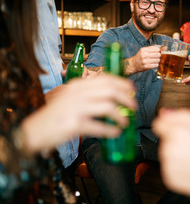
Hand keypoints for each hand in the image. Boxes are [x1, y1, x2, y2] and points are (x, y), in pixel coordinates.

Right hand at [21, 74, 137, 153]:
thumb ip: (87, 95)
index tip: (132, 89)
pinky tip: (116, 133)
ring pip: (108, 107)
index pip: (105, 79)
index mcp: (77, 85)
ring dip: (121, 115)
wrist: (34, 131)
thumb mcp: (70, 99)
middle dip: (127, 98)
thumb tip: (112, 99)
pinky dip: (111, 130)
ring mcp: (76, 108)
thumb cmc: (55, 116)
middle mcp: (77, 94)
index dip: (122, 83)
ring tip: (126, 122)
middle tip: (133, 106)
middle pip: (111, 90)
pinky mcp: (75, 124)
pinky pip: (100, 127)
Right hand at [129, 46, 160, 73]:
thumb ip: (151, 48)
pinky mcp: (146, 66)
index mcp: (143, 50)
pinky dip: (157, 64)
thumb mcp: (144, 50)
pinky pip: (155, 65)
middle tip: (159, 56)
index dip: (160, 50)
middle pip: (157, 54)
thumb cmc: (140, 56)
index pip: (156, 49)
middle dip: (160, 55)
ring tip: (157, 60)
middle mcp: (143, 55)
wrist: (134, 64)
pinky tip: (155, 63)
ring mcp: (144, 61)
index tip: (161, 51)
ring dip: (158, 60)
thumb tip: (161, 47)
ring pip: (157, 60)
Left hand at [153, 108, 189, 200]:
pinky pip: (170, 168)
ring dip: (178, 154)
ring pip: (167, 154)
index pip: (158, 123)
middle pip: (165, 139)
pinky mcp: (170, 178)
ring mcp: (169, 165)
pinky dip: (180, 167)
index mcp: (178, 132)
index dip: (170, 125)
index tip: (179, 129)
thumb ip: (183, 116)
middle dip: (177, 140)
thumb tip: (165, 112)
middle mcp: (169, 149)